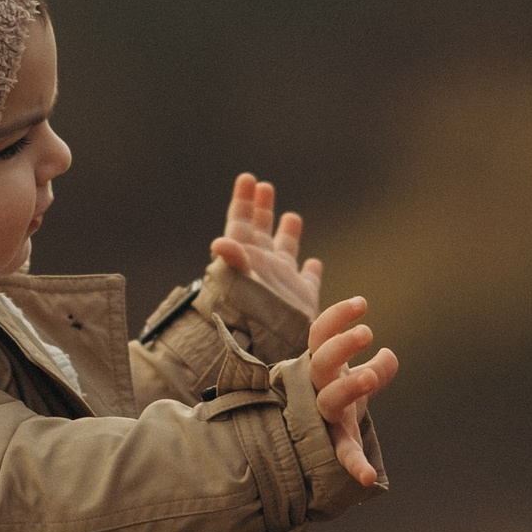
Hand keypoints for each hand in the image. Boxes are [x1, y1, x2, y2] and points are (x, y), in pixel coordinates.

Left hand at [211, 172, 321, 318]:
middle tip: (263, 185)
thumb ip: (232, 263)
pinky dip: (310, 270)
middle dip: (261, 209)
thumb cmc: (250, 320)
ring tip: (290, 216)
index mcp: (245, 259)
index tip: (247, 178)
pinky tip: (312, 262)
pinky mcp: (301, 300)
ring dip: (287, 233)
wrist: (269, 352)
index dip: (243, 201)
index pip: (240, 223)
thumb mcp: (239, 286)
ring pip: (285, 251)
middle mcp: (262, 267)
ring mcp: (282, 283)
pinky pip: (308, 281)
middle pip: (260, 231)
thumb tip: (218, 244)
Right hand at [308, 293, 398, 488]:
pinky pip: (343, 452)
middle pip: (320, 363)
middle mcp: (317, 387)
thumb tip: (389, 355)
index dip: (337, 317)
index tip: (362, 303)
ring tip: (371, 377)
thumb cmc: (338, 401)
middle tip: (367, 332)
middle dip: (341, 346)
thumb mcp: (358, 379)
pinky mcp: (336, 441)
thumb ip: (378, 368)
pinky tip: (368, 479)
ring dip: (349, 387)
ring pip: (329, 400)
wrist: (315, 440)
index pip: (320, 334)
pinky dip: (355, 464)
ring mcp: (325, 415)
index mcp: (320, 365)